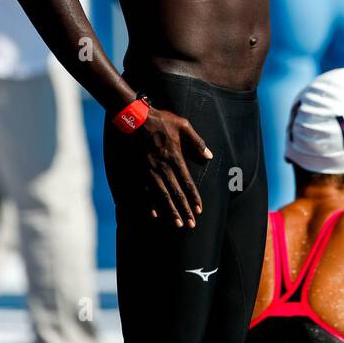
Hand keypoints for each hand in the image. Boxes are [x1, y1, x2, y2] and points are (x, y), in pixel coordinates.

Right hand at [136, 107, 210, 227]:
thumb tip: (209, 156)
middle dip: (184, 210)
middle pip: (176, 194)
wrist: (134, 118)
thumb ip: (197, 142)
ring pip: (162, 196)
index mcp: (176, 158)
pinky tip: (154, 214)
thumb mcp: (183, 125)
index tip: (199, 210)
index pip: (188, 183)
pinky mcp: (139, 171)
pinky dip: (150, 204)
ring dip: (170, 211)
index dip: (194, 198)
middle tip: (190, 225)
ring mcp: (150, 171)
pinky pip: (145, 192)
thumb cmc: (160, 120)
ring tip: (177, 224)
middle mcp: (163, 168)